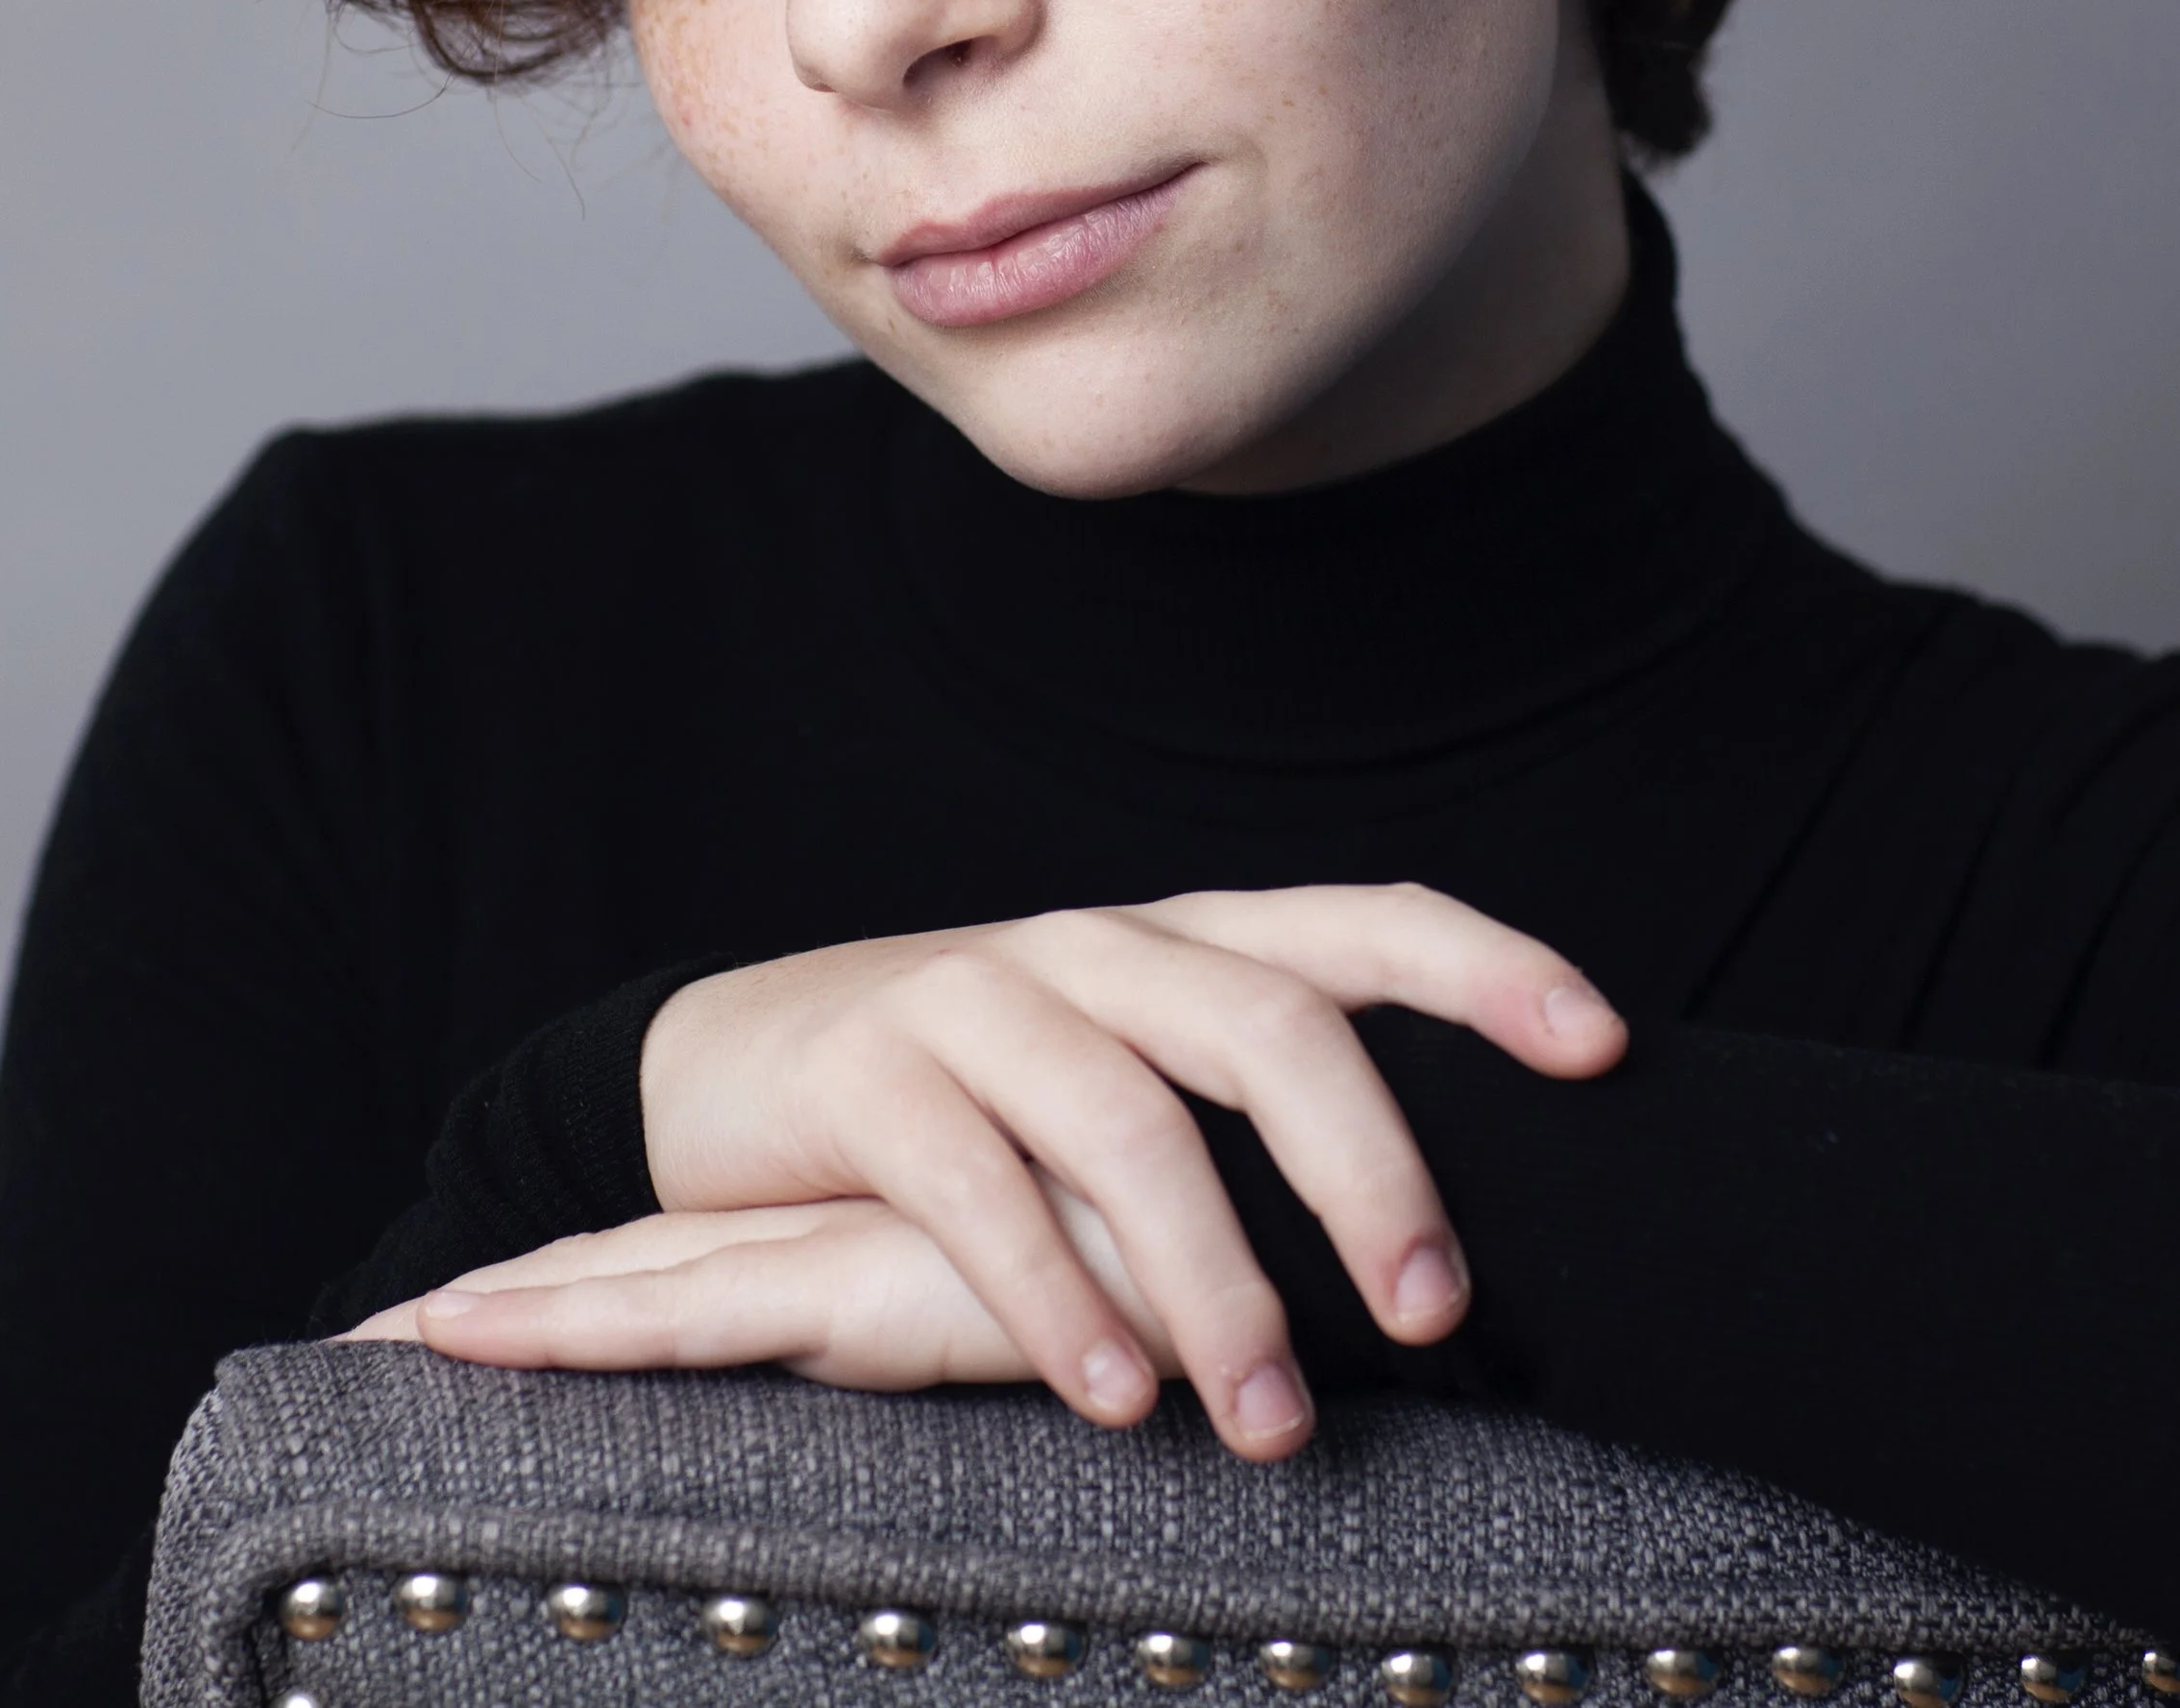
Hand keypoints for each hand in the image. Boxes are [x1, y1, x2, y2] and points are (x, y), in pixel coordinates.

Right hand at [399, 884, 1624, 1459]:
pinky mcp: (867, 1065)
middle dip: (1367, 1169)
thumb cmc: (987, 1107)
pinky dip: (1054, 1295)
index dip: (1485, 969)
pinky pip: (975, 1178)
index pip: (1362, 921)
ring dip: (1213, 1280)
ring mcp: (977, 993)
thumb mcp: (1132, 1086)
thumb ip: (1256, 1141)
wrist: (742, 1065)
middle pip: (1265, 1020)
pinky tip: (1112, 1394)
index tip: (1600, 1048)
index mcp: (1187, 947)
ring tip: (1266, 1421)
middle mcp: (1097, 947)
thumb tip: (1458, 1275)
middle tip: (1433, 1315)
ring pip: (1128, 1117)